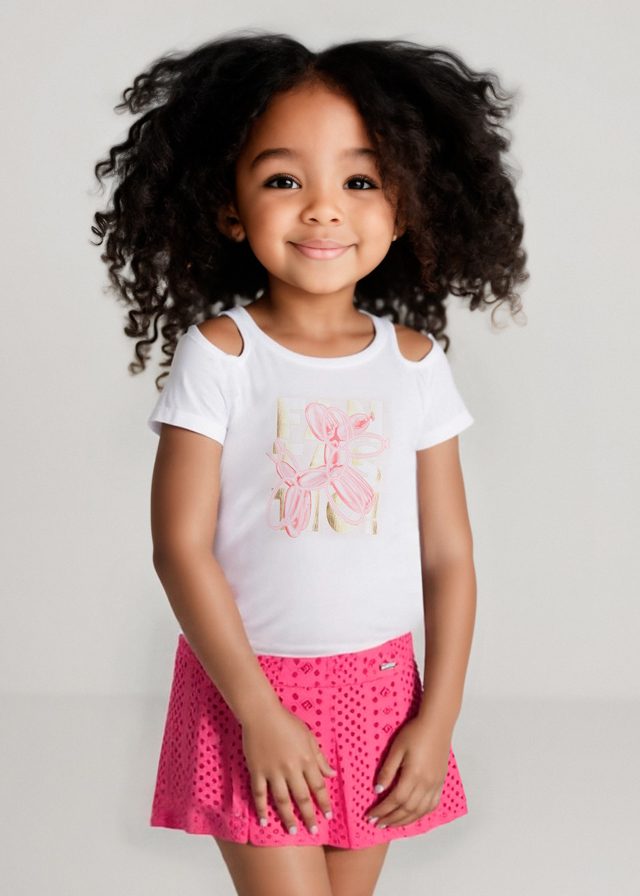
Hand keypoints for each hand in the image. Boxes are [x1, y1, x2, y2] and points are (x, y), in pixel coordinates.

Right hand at [241, 704, 336, 834]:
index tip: (327, 816)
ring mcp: (273, 771)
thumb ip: (320, 758)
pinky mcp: (257, 771)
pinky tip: (265, 821)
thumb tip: (331, 775)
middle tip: (313, 832)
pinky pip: (259, 794)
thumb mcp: (309, 737)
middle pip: (301, 797)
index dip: (323, 803)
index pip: (318, 786)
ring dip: (288, 817)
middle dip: (308, 816)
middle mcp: (291, 768)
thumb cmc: (287, 722)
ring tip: (292, 832)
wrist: (262, 714)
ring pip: (282, 800)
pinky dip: (261, 808)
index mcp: (306, 759)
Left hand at [365, 716, 450, 828]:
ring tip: (391, 823)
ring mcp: (435, 784)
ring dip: (404, 820)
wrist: (437, 724)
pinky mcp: (440, 782)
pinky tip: (412, 816)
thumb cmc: (415, 733)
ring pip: (420, 811)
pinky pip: (431, 805)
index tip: (371, 816)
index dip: (382, 810)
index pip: (395, 800)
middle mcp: (426, 783)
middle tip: (378, 823)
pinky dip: (420, 814)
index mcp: (413, 775)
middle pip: (407, 809)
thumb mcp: (396, 749)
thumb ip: (387, 770)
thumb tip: (377, 790)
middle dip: (390, 819)